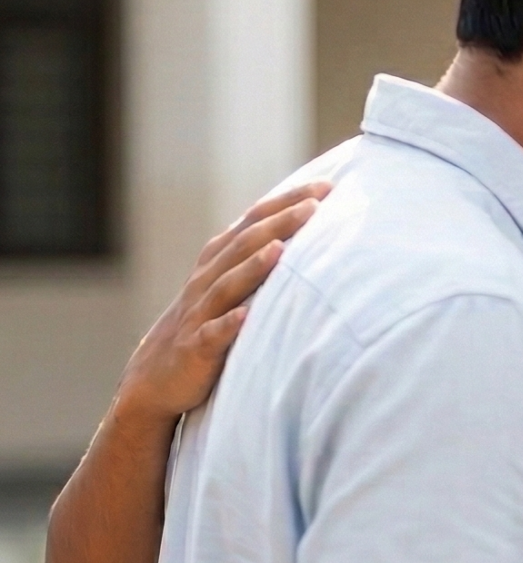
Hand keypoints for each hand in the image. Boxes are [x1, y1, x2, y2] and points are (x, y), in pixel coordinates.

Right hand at [116, 183, 327, 421]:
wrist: (155, 376)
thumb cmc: (207, 324)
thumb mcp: (230, 285)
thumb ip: (260, 256)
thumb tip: (310, 228)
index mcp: (219, 261)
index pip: (254, 221)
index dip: (286, 201)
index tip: (326, 185)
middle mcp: (207, 280)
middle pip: (245, 245)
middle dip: (280, 223)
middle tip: (315, 205)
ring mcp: (200, 314)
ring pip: (227, 285)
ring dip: (254, 267)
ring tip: (280, 248)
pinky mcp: (196, 348)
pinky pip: (212, 334)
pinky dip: (228, 324)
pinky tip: (246, 316)